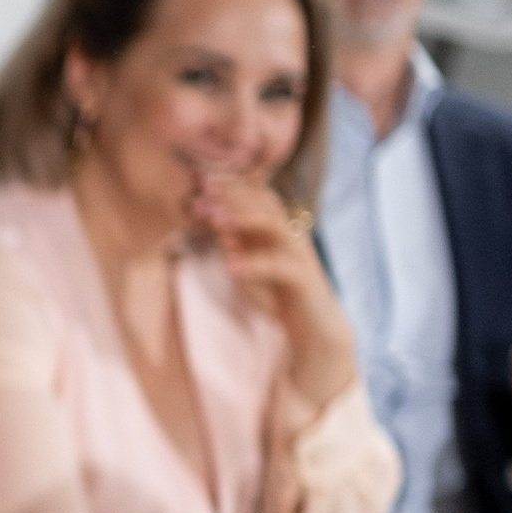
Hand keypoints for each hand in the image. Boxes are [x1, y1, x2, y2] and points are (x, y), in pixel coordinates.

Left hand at [185, 170, 355, 412]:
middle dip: (231, 196)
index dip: (229, 186)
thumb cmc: (279, 296)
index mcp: (278, 229)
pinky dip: (253, 263)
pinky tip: (229, 265)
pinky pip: (279, 265)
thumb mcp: (249, 267)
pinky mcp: (304, 279)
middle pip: (264, 202)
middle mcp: (291, 235)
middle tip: (200, 193)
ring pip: (274, 226)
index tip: (197, 181)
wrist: (314, 332)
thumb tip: (214, 221)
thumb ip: (235, 244)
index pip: (256, 196)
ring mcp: (299, 254)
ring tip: (214, 220)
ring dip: (243, 220)